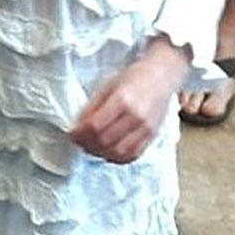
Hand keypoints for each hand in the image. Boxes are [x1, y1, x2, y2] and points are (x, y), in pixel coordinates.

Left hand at [71, 39, 191, 163]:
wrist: (162, 76)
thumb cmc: (134, 78)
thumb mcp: (109, 86)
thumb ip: (93, 107)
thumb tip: (78, 127)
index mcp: (123, 100)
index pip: (95, 126)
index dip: (80, 134)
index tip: (72, 134)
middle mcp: (136, 117)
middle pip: (105, 141)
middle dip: (87, 144)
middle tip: (80, 141)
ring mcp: (146, 129)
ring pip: (118, 152)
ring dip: (101, 153)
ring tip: (92, 147)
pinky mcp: (152, 136)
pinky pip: (132, 155)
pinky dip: (117, 157)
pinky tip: (109, 152)